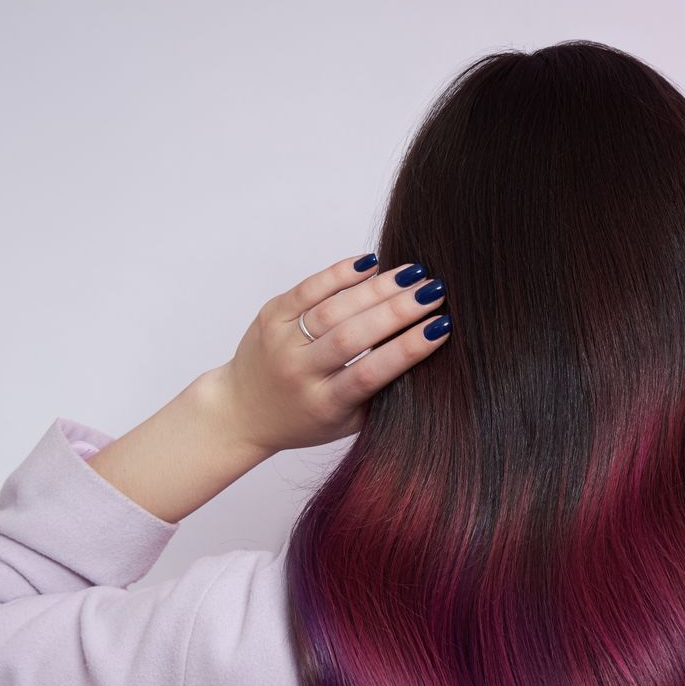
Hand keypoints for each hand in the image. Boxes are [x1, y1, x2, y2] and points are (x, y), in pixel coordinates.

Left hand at [192, 252, 451, 455]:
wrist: (242, 411)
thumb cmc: (307, 418)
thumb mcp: (346, 422)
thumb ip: (380, 394)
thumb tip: (424, 349)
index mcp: (324, 404)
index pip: (370, 372)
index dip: (407, 349)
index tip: (442, 327)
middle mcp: (299, 373)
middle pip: (352, 336)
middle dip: (398, 311)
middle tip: (435, 291)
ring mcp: (282, 342)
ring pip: (333, 310)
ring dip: (377, 289)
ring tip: (414, 273)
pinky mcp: (270, 316)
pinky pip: (307, 289)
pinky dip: (339, 274)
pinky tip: (370, 263)